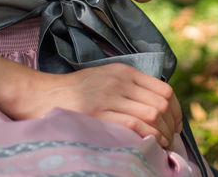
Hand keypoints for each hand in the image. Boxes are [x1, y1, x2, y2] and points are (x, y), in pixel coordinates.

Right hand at [4, 64, 182, 148]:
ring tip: (163, 143)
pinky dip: (148, 136)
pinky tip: (150, 144)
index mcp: (124, 72)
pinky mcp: (98, 114)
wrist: (41, 95)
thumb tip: (156, 108)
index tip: (175, 124)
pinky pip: (133, 124)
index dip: (176, 110)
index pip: (164, 89)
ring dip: (163, 133)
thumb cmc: (74, 92)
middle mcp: (120, 82)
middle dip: (172, 124)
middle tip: (171, 138)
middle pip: (161, 103)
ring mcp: (109, 97)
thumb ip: (128, 87)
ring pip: (151, 114)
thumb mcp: (105, 78)